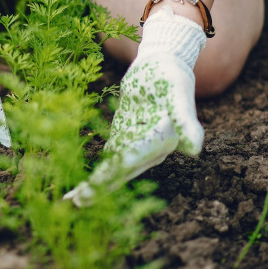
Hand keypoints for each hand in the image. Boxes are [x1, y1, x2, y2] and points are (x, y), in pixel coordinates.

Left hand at [65, 7, 205, 205]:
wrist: (164, 63)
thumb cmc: (173, 77)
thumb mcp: (179, 94)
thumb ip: (186, 121)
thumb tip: (194, 150)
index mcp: (161, 143)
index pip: (130, 162)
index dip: (110, 176)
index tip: (90, 190)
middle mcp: (149, 150)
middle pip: (120, 172)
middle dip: (98, 188)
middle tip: (74, 204)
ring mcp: (136, 144)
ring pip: (113, 169)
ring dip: (94, 185)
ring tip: (72, 201)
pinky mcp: (125, 136)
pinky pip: (109, 157)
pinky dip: (96, 170)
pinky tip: (80, 183)